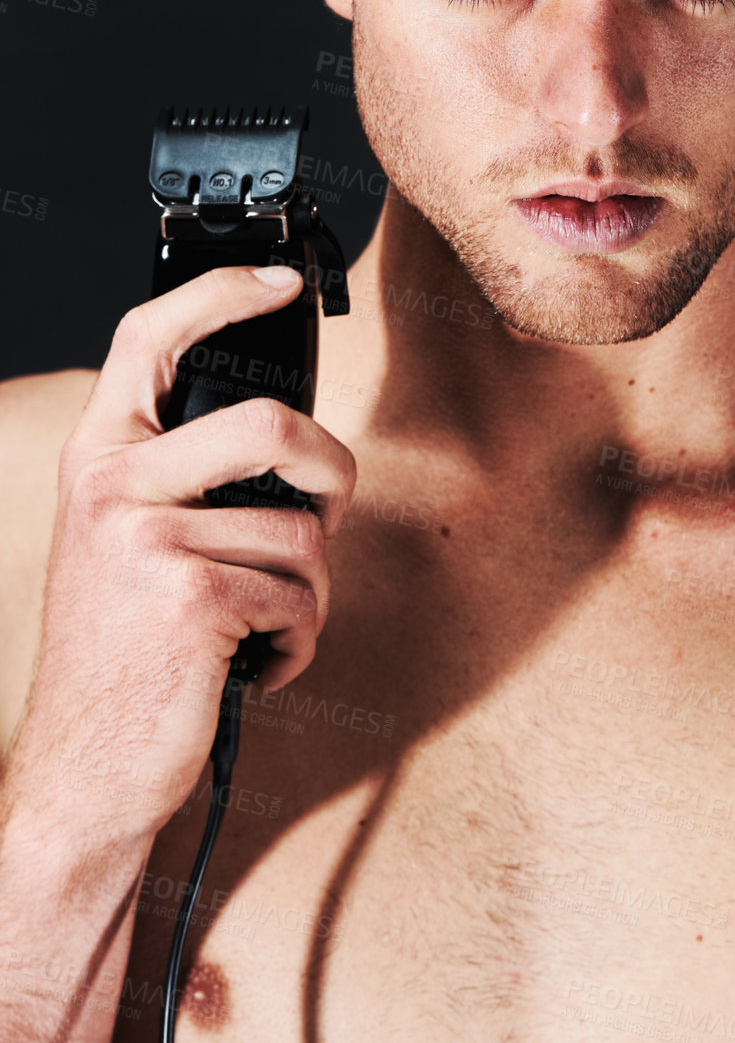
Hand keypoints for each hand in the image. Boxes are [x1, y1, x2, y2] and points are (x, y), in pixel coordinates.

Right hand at [4, 265, 355, 844]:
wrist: (82, 771)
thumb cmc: (123, 654)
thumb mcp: (124, 543)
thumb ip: (180, 480)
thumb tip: (291, 445)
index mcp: (98, 458)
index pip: (150, 336)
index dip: (222, 292)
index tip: (279, 281)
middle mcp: (113, 485)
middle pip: (272, 424)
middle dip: (333, 472)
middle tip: (333, 509)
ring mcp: (149, 539)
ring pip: (302, 530)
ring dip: (310, 592)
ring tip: (264, 626)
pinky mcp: (192, 598)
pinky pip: (300, 595)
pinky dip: (299, 640)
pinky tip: (255, 664)